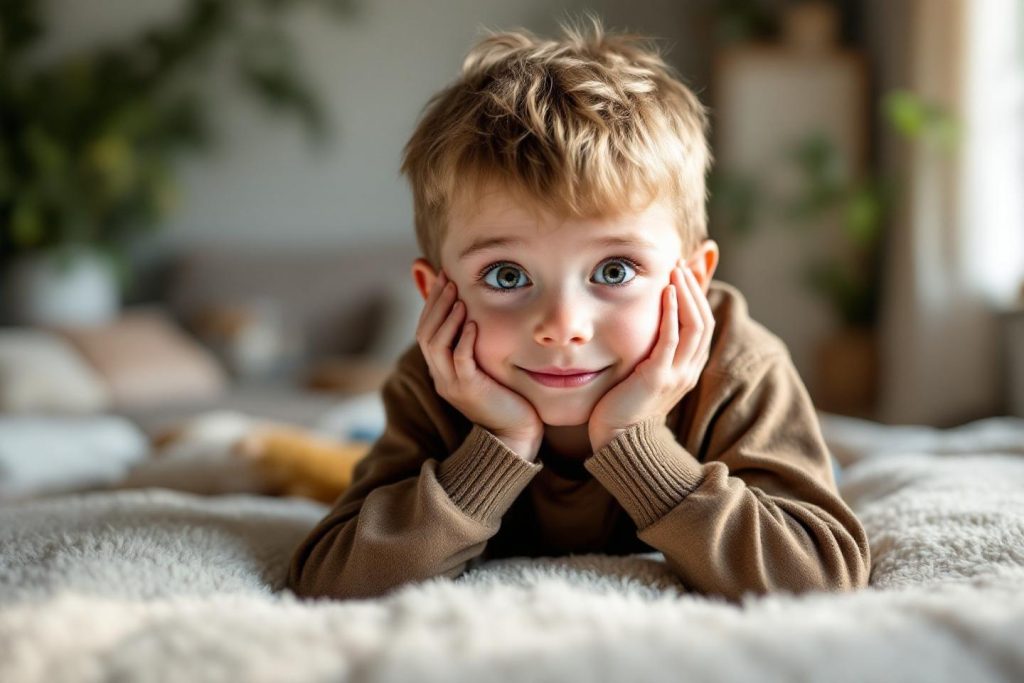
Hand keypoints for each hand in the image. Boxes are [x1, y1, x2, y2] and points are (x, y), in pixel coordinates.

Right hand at [416, 271, 542, 460]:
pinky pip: (460, 361)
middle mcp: (441, 377)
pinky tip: (473, 323)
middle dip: (436, 304)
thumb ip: (475, 345)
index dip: (431, 304)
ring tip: (458, 296)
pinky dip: (464, 340)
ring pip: (436, 346)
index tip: (442, 279)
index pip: (425, 331)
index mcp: (441, 371)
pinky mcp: (470, 390)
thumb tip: (474, 316)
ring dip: (447, 318)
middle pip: (425, 334)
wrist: (514, 435)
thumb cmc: (505, 398)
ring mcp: (453, 385)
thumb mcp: (484, 367)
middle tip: (447, 280)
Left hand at [588, 265, 714, 450]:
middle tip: (681, 263)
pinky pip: (672, 340)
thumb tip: (648, 329)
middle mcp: (688, 371)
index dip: (698, 296)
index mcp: (688, 369)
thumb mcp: (643, 373)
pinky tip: (667, 293)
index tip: (685, 270)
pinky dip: (672, 313)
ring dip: (687, 294)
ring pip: (695, 326)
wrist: (618, 442)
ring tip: (676, 270)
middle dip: (695, 289)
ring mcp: (677, 375)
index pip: (703, 325)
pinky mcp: (658, 378)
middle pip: (704, 321)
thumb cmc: (624, 407)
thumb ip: (651, 351)